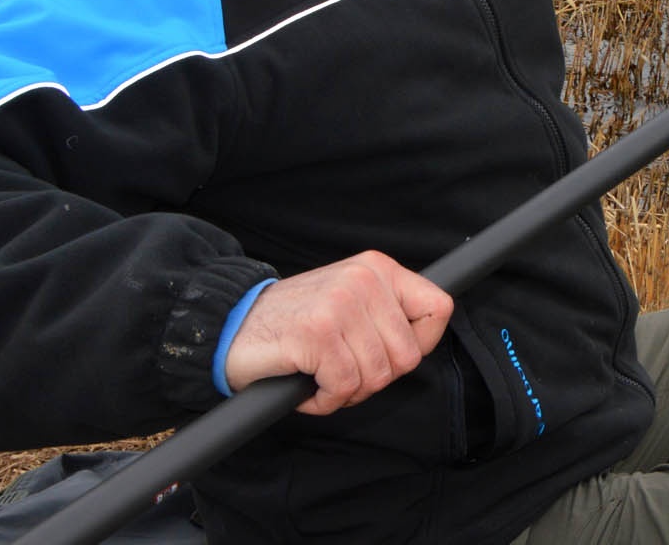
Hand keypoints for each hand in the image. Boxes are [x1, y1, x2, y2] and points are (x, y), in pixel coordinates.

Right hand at [223, 250, 452, 415]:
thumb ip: (388, 314)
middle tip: (343, 372)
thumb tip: (424, 340)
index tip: (389, 354)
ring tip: (322, 377)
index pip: (438, 308)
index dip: (420, 345)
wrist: (230, 327)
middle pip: (408, 355)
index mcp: (378, 268)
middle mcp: (364, 280)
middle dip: (377, 377)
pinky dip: (325, 401)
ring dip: (348, 392)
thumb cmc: (295, 323)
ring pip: (378, 375)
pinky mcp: (317, 333)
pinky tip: (309, 388)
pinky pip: (344, 387)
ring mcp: (341, 304)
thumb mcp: (352, 302)